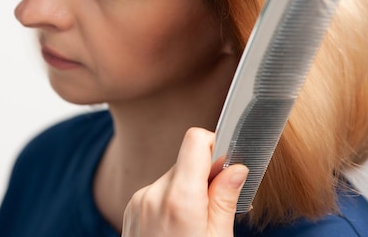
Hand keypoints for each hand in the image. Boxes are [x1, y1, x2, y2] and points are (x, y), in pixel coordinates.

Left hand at [122, 127, 248, 236]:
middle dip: (206, 175)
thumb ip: (225, 198)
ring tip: (197, 222)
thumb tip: (237, 168)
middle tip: (220, 203)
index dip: (217, 146)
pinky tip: (180, 227)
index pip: (196, 141)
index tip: (229, 165)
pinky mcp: (131, 210)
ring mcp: (139, 202)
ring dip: (189, 189)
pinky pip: (158, 191)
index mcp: (179, 198)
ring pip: (173, 176)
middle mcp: (153, 194)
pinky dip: (173, 200)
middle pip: (187, 160)